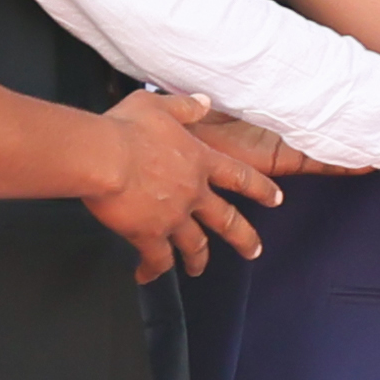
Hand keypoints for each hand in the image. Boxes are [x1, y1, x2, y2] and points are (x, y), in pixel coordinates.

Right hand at [78, 89, 280, 279]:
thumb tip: (204, 103)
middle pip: (227, 221)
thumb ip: (185, 107)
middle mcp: (193, 193)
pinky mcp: (148, 236)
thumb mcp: (159, 105)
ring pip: (194, 245)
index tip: (276, 199)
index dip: (261, 189)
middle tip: (254, 251)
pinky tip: (146, 276)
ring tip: (199, 270)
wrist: (103, 158)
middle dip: (244, 238)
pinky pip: (156, 260)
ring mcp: (173, 218)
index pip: (241, 177)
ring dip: (198, 260)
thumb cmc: (127, 129)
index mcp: (200, 161)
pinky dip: (153, 270)